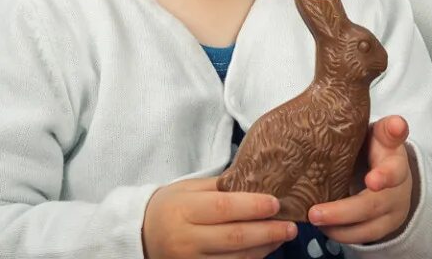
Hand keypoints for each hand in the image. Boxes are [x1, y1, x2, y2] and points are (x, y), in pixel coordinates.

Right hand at [141, 178, 297, 258]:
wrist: (140, 236)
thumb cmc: (170, 207)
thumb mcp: (189, 189)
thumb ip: (221, 187)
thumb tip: (259, 182)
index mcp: (183, 211)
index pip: (224, 208)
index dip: (253, 206)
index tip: (276, 203)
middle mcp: (186, 240)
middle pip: (234, 238)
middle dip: (267, 232)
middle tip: (291, 226)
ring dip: (264, 248)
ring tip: (283, 236)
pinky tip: (265, 249)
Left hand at [308, 116, 417, 243]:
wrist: (388, 171)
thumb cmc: (372, 146)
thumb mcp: (373, 130)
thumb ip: (369, 121)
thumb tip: (361, 98)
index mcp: (394, 155)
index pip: (394, 162)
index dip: (385, 172)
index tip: (373, 179)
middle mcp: (398, 186)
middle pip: (375, 203)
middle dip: (345, 210)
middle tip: (315, 212)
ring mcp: (392, 210)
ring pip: (368, 226)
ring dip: (338, 226)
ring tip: (312, 219)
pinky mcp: (383, 227)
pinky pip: (362, 237)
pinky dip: (341, 234)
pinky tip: (322, 228)